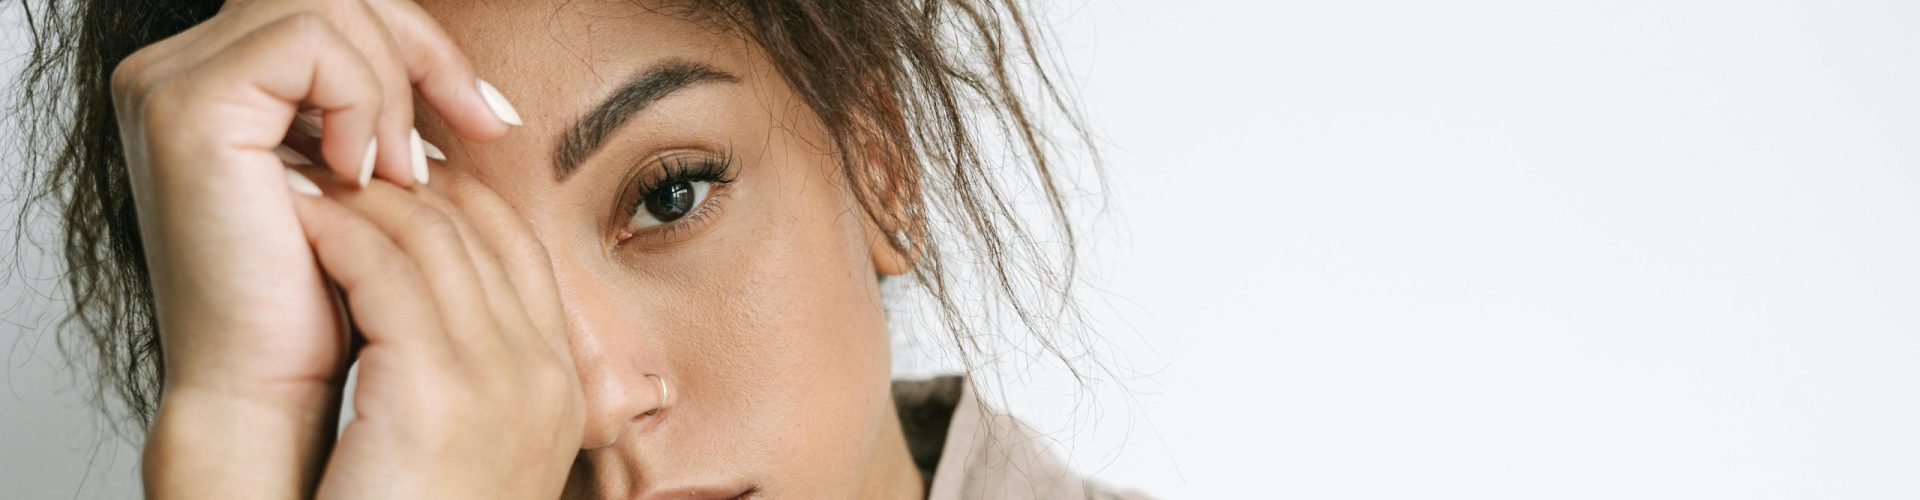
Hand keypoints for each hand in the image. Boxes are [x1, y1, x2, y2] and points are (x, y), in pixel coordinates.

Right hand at [109, 0, 512, 495]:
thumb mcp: (370, 181)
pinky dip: (364, 97)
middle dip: (422, 52)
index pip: (339, 10)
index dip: (423, 49)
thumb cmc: (322, 304)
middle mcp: (180, 71)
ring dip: (395, 84)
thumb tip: (466, 84)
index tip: (487, 118)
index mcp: (220, 81)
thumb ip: (388, 114)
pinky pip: (310, 37)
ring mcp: (172, 84)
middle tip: (473, 129)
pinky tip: (366, 173)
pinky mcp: (189, 107)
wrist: (272, 389)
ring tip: (402, 172)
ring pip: (327, 2)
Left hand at [286, 167, 580, 498]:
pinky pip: (381, 273)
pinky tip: (295, 215)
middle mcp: (542, 375)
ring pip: (433, 239)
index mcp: (558, 388)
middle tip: (339, 154)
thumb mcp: (465, 451)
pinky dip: (332, 232)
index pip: (520, 253)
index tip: (396, 174)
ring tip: (306, 174)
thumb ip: (467, 385)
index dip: (459, 198)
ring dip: (361, 195)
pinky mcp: (436, 390)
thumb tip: (421, 323)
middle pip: (479, 233)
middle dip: (405, 182)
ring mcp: (500, 380)